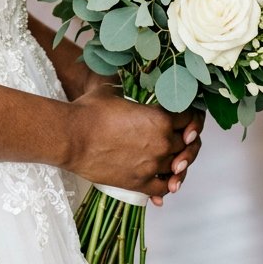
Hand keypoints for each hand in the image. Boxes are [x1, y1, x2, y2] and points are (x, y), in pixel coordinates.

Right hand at [66, 84, 202, 201]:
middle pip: (189, 144)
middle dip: (188, 141)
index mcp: (159, 118)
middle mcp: (162, 143)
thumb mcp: (112, 90)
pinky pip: (165, 188)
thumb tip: (126, 75)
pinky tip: (167, 182)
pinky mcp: (140, 183)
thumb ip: (127, 86)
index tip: (186, 119)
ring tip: (175, 160)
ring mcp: (152, 165)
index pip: (190, 118)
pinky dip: (168, 185)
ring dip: (179, 163)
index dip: (191, 117)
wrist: (71, 137)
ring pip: (179, 167)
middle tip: (184, 139)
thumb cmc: (89, 111)